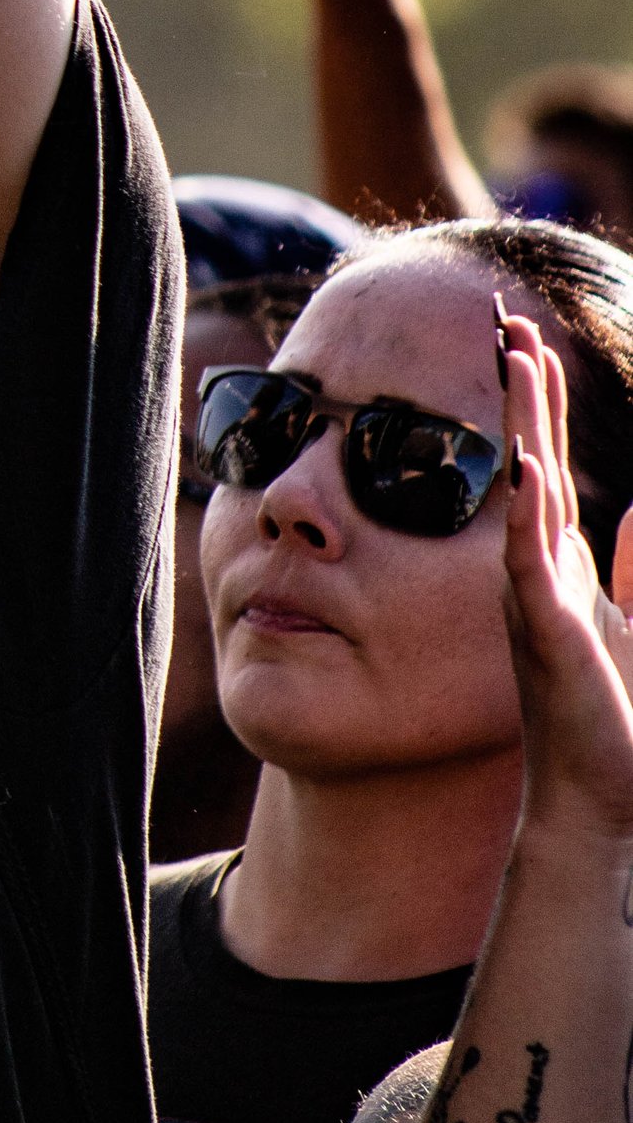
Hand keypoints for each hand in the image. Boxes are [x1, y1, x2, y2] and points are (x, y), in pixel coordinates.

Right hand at [502, 305, 632, 852]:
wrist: (599, 799)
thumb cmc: (615, 723)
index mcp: (561, 565)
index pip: (544, 467)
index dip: (535, 406)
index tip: (525, 344)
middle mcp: (539, 570)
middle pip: (528, 459)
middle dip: (521, 392)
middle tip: (506, 322)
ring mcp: (536, 596)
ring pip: (526, 493)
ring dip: (521, 428)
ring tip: (518, 364)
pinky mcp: (545, 632)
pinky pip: (532, 561)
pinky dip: (528, 513)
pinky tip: (527, 473)